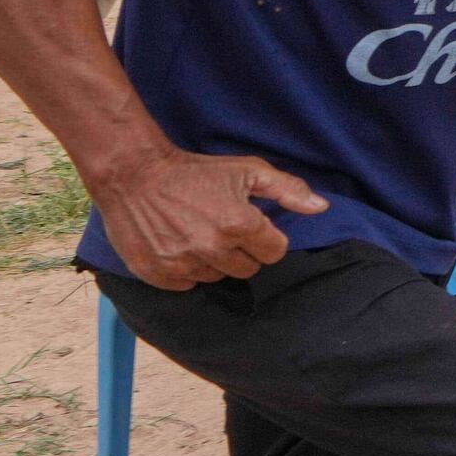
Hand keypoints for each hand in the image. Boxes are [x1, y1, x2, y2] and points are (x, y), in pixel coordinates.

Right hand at [91, 147, 325, 287]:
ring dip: (214, 261)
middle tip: (224, 228)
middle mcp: (212, 248)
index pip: (274, 253)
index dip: (267, 239)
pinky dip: (187, 270)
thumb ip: (288, 189)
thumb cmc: (195, 171)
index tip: (252, 225)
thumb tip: (322, 207)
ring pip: (217, 277)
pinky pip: (186, 285)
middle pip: (248, 269)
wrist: (134, 174)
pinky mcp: (156, 273)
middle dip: (243, 251)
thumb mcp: (247, 170)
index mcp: (239, 225)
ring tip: (199, 234)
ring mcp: (181, 264)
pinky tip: (180, 245)